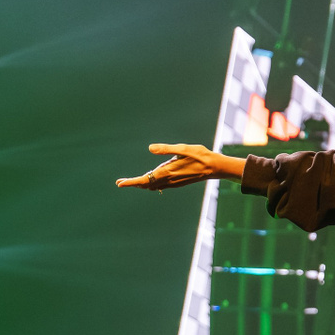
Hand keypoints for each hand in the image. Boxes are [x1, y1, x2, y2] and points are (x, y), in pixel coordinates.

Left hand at [116, 143, 245, 190]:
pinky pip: (160, 186)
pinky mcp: (177, 182)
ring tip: (130, 182)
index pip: (145, 180)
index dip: (131, 182)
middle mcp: (169, 179)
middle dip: (133, 184)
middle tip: (120, 182)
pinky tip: (150, 182)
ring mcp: (173, 182)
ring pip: (153, 186)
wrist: (214, 167)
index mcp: (167, 171)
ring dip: (141, 184)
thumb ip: (166, 149)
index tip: (120, 183)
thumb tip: (150, 148)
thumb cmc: (200, 155)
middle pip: (146, 185)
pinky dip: (151, 184)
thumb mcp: (183, 148)